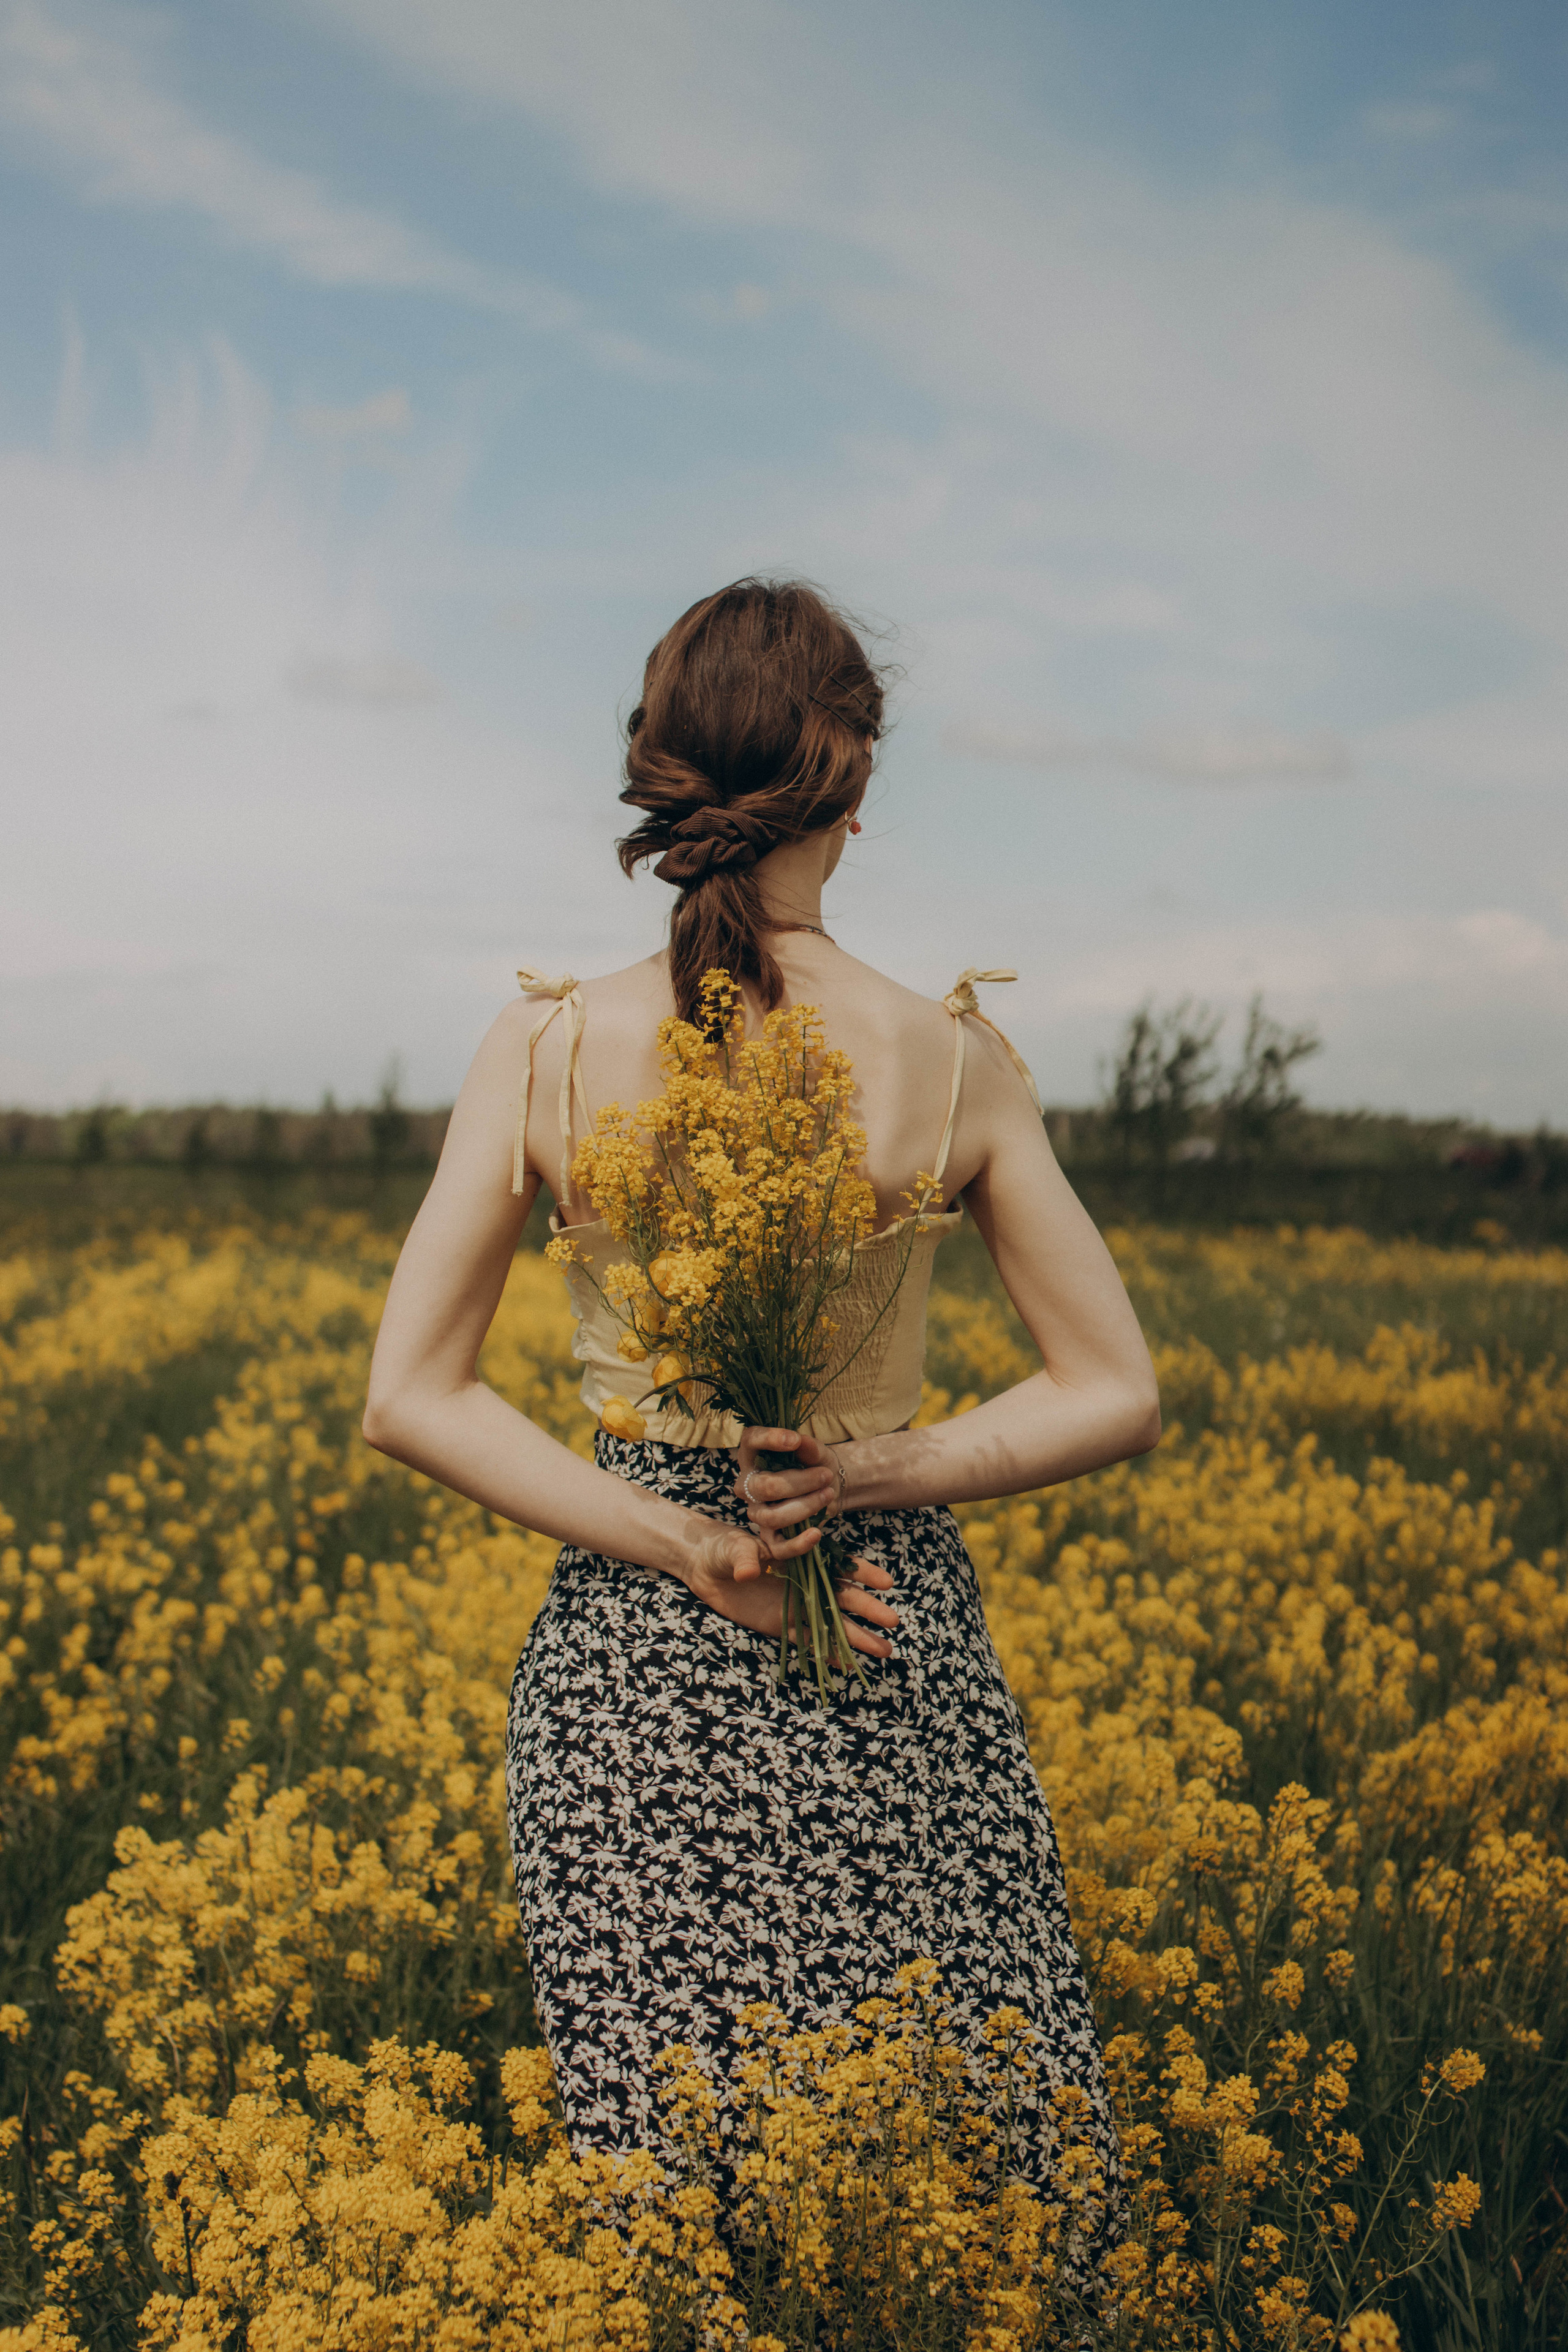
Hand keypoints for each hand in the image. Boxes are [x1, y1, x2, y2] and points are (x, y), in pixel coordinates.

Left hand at [677, 1510, 898, 1661]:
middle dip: (868, 1609)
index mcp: (801, 1557)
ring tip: (884, 1650)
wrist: (704, 1566)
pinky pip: (808, 1640)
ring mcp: (795, 1605)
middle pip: (842, 1597)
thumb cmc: (723, 1547)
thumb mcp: (734, 1547)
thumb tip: (750, 1572)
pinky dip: (827, 1653)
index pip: (839, 1564)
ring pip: (831, 1622)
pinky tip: (848, 1665)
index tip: (886, 1583)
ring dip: (856, 1636)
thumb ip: (746, 1558)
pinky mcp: (779, 1624)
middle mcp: (805, 1582)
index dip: (863, 1573)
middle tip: (893, 1622)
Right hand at [734, 1425, 844, 1546]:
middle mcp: (748, 1484)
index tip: (795, 1440)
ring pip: (771, 1516)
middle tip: (826, 1475)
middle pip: (764, 1486)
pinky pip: (777, 1547)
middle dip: (800, 1482)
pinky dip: (798, 1543)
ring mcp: (756, 1511)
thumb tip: (800, 1442)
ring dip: (805, 1506)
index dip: (768, 1439)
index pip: (750, 1441)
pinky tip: (816, 1533)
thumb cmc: (815, 1464)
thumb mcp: (817, 1452)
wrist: (828, 1486)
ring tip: (827, 1495)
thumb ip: (809, 1447)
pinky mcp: (769, 1536)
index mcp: (753, 1455)